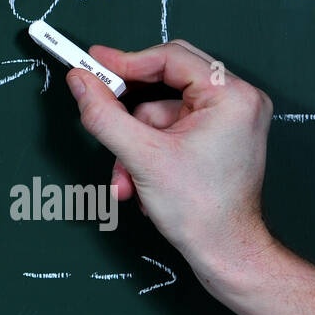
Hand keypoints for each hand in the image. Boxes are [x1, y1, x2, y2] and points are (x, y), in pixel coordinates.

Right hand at [64, 39, 277, 281]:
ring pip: (158, 113)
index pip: (169, 58)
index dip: (125, 62)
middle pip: (164, 81)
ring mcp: (227, 121)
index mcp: (232, 96)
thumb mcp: (141, 157)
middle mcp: (236, 102)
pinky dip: (147, 153)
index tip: (91, 64)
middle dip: (129, 114)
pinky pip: (168, 130)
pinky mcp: (215, 139)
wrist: (226, 257)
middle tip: (97, 105)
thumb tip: (78, 79)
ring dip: (134, 145)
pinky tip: (141, 183)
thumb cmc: (201, 211)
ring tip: (127, 180)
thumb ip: (104, 114)